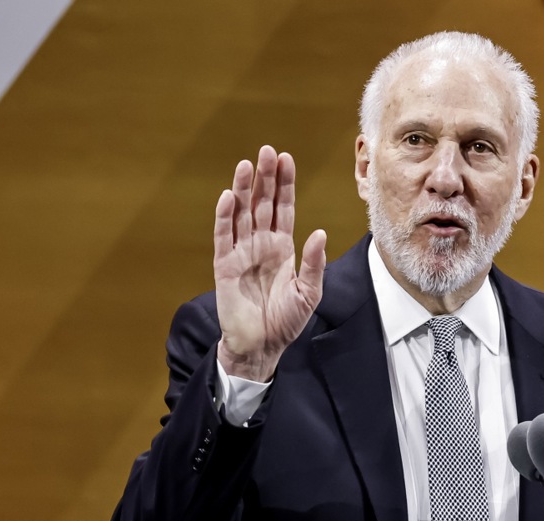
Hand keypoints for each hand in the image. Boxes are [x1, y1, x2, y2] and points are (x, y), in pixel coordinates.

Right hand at [213, 145, 326, 381]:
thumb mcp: (309, 293)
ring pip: (242, 214)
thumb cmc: (286, 321)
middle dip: (266, 178)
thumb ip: (314, 264)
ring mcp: (241, 252)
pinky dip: (225, 217)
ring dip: (244, 189)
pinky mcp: (224, 266)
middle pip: (263, 204)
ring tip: (247, 165)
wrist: (261, 346)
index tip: (287, 159)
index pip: (284, 208)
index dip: (284, 185)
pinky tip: (230, 197)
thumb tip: (319, 233)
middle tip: (268, 151)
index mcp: (282, 247)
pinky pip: (224, 236)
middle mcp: (261, 244)